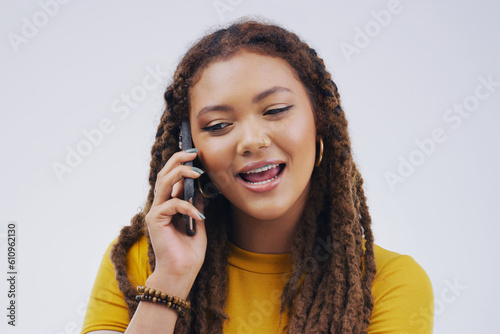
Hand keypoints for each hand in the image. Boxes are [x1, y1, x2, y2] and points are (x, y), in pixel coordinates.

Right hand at [145, 150, 205, 296]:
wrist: (181, 272)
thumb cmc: (189, 251)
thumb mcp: (197, 222)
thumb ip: (195, 205)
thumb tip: (198, 189)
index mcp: (168, 204)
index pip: (171, 177)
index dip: (181, 163)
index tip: (197, 155)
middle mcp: (159, 205)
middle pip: (164, 174)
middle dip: (179, 160)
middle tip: (194, 153)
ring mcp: (155, 212)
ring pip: (164, 183)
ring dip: (181, 174)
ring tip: (197, 173)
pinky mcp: (155, 220)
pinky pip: (172, 205)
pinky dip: (188, 208)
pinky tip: (200, 217)